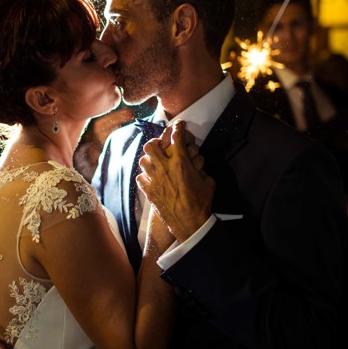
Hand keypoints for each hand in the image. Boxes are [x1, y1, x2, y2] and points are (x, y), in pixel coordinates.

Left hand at [137, 120, 214, 241]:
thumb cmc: (202, 202)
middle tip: (161, 145)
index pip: (176, 137)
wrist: (190, 223)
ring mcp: (154, 180)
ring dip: (148, 159)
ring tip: (154, 162)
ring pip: (142, 160)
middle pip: (151, 145)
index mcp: (181, 162)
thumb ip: (199, 168)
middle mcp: (165, 168)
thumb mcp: (207, 180)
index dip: (178, 128)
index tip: (179, 125)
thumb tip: (195, 164)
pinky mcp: (149, 192)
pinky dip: (144, 176)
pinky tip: (150, 178)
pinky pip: (140, 178)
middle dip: (155, 141)